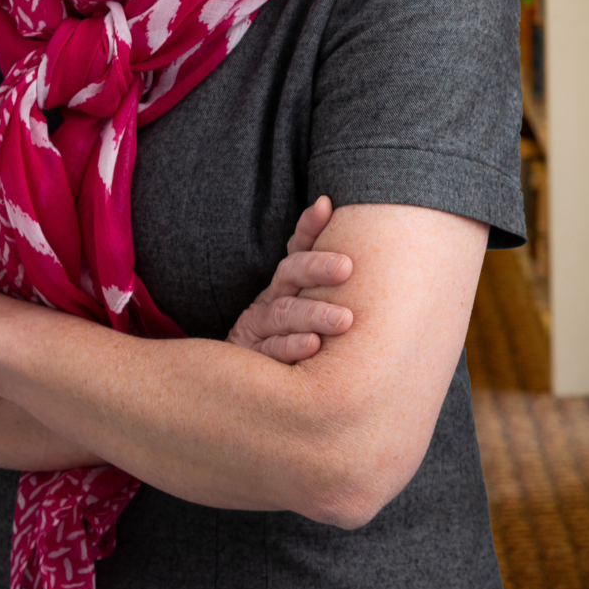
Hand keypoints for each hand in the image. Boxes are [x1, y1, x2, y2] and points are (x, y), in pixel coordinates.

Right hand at [226, 197, 353, 363]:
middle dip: (316, 267)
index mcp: (285, 284)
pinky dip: (292, 347)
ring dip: (313, 314)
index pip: (298, 248)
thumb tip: (340, 216)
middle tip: (346, 267)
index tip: (326, 207)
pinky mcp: (251, 358)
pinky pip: (272, 351)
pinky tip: (313, 345)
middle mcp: (270, 299)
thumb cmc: (288, 340)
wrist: (242, 381)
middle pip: (290, 275)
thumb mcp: (306, 305)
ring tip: (344, 319)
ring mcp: (258, 328)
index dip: (309, 227)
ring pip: (283, 313)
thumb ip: (325, 275)